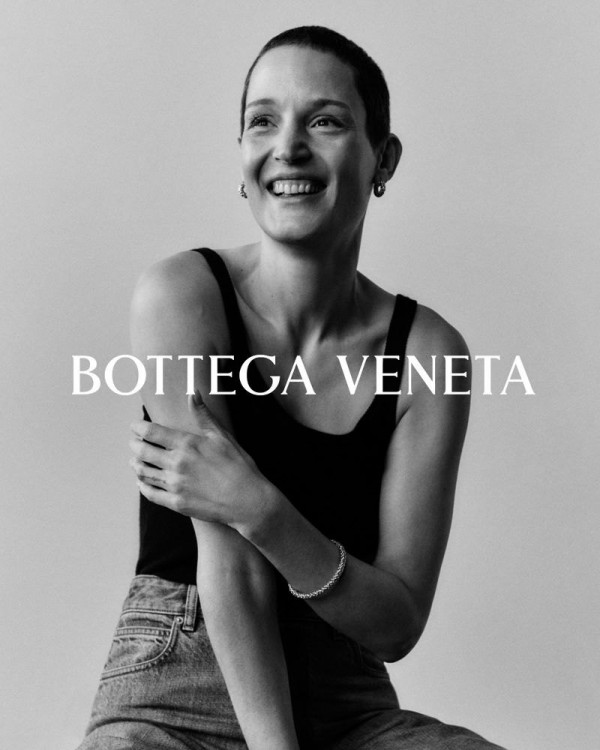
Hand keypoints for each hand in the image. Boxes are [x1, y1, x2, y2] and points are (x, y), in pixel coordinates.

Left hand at [129, 391, 268, 530]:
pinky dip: (143, 486)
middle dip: (134, 445)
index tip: (134, 426)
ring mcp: (175, 485)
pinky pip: (151, 494)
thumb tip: (193, 393)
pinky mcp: (176, 503)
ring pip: (143, 473)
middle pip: (142, 451)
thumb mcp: (222, 436)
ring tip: (134, 461)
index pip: (151, 432)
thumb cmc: (239, 466)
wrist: (248, 501)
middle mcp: (177, 463)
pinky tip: (142, 482)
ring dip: (135, 465)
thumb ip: (203, 415)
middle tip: (133, 442)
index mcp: (187, 444)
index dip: (138, 428)